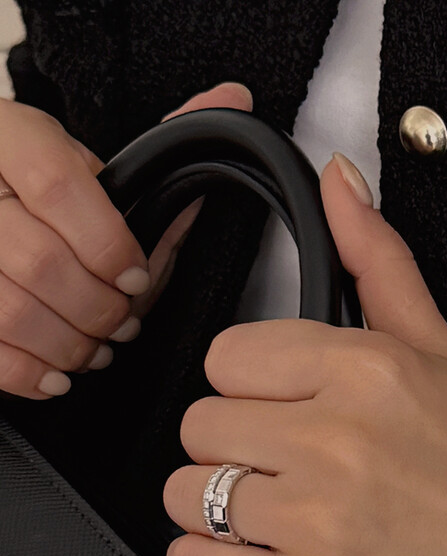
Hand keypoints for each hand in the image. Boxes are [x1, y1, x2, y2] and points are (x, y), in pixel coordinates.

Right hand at [0, 81, 251, 399]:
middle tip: (121, 319)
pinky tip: (58, 371)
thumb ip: (163, 144)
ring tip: (94, 346)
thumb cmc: (48, 194)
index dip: (108, 245)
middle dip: (97, 308)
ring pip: (12, 311)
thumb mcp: (96, 163)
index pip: (57, 187)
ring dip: (69, 345)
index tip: (135, 276)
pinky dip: (31, 372)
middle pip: (39, 263)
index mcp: (9, 137)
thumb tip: (233, 100)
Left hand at [163, 154, 446, 555]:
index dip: (250, 392)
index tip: (286, 417)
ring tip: (279, 522)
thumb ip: (380, 264)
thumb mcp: (441, 353)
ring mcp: (319, 524)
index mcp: (365, 371)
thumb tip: (338, 182)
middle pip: (199, 426)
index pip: (224, 358)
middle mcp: (337, 442)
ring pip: (185, 496)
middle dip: (236, 451)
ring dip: (218, 512)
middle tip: (291, 475)